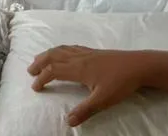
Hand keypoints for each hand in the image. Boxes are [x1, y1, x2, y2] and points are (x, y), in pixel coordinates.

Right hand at [28, 46, 149, 126]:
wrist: (137, 65)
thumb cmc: (120, 82)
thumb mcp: (103, 100)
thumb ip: (85, 110)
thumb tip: (68, 121)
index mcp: (78, 69)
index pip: (54, 71)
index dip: (42, 78)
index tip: (35, 87)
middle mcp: (78, 58)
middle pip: (53, 56)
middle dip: (40, 62)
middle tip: (30, 70)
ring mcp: (86, 53)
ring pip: (61, 50)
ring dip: (48, 54)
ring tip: (40, 59)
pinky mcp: (93, 51)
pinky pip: (70, 47)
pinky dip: (60, 49)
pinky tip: (63, 52)